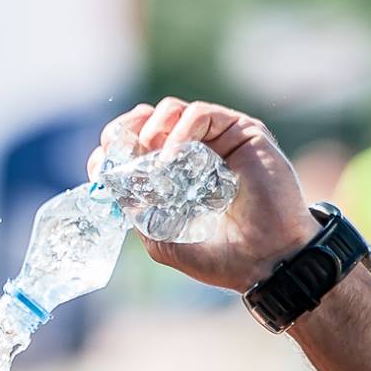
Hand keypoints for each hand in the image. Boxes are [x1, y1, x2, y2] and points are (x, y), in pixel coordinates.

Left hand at [89, 98, 322, 291]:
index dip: (113, 147)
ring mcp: (217, 140)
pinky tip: (173, 157)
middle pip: (147, 119)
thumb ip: (135, 209)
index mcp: (171, 175)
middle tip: (121, 150)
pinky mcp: (241, 131)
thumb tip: (107, 178)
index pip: (132, 144)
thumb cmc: (219, 255)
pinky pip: (201, 113)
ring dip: (152, 128)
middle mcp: (192, 152)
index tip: (102, 164)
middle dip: (126, 131)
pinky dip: (181, 128)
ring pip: (171, 110)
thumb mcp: (161, 237)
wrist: (267, 260)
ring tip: (152, 159)